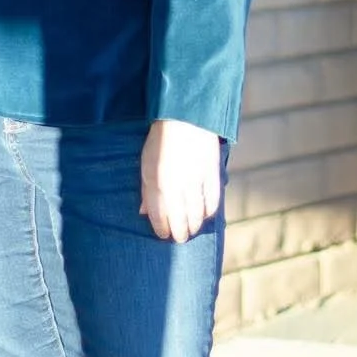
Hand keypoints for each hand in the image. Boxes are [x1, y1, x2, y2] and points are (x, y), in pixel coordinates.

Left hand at [140, 119, 222, 242]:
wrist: (185, 118)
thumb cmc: (161, 140)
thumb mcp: (146, 163)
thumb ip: (146, 190)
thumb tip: (144, 213)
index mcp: (157, 183)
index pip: (160, 217)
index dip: (161, 229)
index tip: (163, 234)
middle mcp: (176, 186)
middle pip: (179, 220)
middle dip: (179, 233)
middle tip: (179, 238)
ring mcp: (196, 182)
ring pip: (196, 215)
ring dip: (194, 226)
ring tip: (191, 230)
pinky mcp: (212, 175)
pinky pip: (212, 201)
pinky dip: (208, 212)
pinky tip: (204, 215)